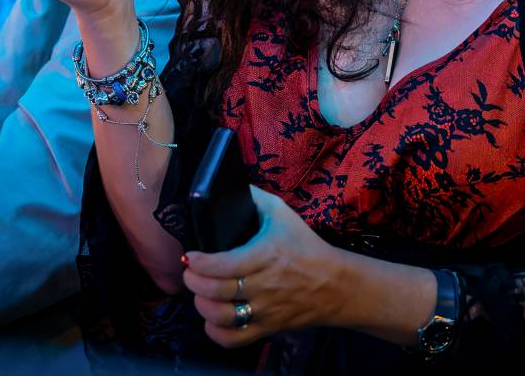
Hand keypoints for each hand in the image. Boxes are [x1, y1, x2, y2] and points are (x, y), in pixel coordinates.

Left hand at [181, 188, 349, 348]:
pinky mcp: (267, 328)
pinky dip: (215, 333)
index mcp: (265, 255)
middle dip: (193, 282)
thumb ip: (255, 198)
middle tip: (190, 272)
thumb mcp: (283, 214)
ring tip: (200, 293)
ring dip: (202, 306)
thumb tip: (230, 185)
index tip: (190, 256)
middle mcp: (263, 285)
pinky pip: (233, 339)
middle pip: (216, 291)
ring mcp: (265, 310)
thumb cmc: (306, 247)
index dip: (198, 263)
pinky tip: (211, 319)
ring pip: (220, 317)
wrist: (334, 284)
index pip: (222, 265)